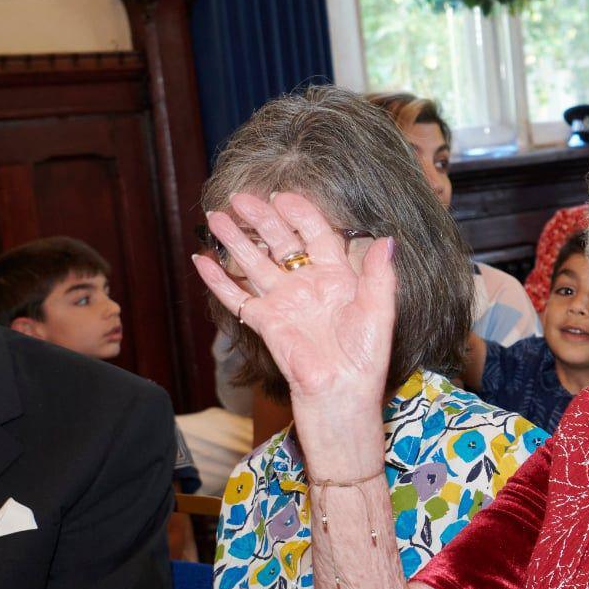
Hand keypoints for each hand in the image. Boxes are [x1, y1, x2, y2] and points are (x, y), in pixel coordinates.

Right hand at [192, 192, 395, 429]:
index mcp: (336, 276)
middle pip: (279, 242)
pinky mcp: (265, 322)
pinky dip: (218, 280)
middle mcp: (307, 284)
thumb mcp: (380, 310)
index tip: (282, 196)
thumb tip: (387, 240)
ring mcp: (283, 302)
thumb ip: (381, 274)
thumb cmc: (365, 355)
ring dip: (234, 240)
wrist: (343, 391)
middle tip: (240, 198)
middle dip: (260, 219)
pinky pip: (236, 297)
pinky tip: (202, 259)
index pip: (315, 234)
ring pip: (253, 263)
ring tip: (215, 217)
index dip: (299, 214)